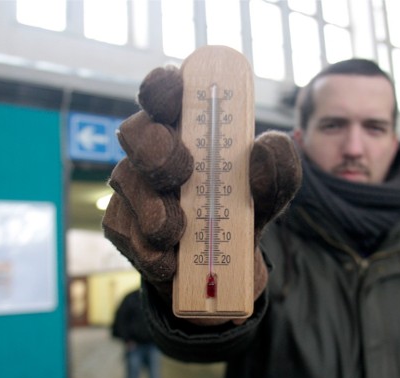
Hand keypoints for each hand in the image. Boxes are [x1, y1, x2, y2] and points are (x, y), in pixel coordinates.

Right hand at [102, 65, 301, 324]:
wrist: (226, 270)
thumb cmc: (244, 210)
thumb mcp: (273, 190)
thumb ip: (278, 166)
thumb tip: (261, 148)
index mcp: (189, 128)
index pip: (166, 92)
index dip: (162, 86)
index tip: (172, 95)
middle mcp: (155, 150)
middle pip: (135, 130)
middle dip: (155, 148)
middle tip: (181, 172)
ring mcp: (134, 187)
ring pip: (125, 180)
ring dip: (151, 206)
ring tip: (175, 233)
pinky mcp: (122, 224)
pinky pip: (122, 229)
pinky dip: (147, 248)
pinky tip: (169, 262)